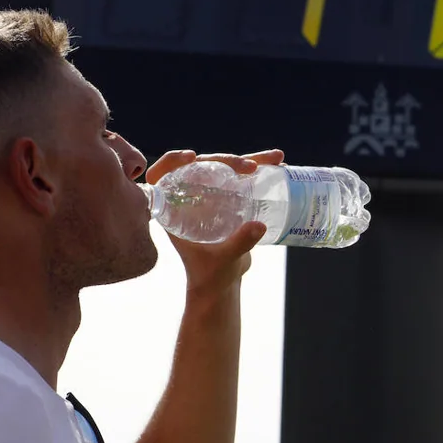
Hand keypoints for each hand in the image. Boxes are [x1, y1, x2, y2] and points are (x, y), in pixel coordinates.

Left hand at [145, 148, 285, 294]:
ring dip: (251, 159)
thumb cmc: (211, 276)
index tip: (191, 157)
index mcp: (174, 210)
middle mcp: (190, 199)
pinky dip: (261, 172)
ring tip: (276, 158)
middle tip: (250, 166)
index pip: (163, 176)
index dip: (171, 161)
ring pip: (226, 169)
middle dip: (227, 160)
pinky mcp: (229, 200)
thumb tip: (259, 226)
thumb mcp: (222, 260)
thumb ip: (239, 244)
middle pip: (202, 167)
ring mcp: (211, 198)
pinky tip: (279, 166)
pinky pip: (242, 180)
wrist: (222, 285)